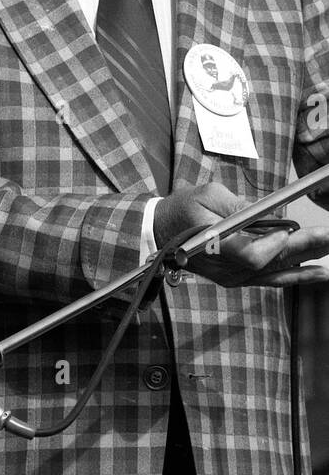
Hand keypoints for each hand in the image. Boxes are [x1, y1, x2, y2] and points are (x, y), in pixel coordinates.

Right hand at [153, 182, 328, 287]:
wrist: (160, 232)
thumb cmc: (183, 209)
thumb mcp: (208, 195)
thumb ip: (239, 206)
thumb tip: (270, 214)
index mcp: (214, 246)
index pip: (250, 255)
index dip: (272, 246)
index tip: (288, 230)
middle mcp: (225, 267)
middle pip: (272, 263)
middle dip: (306, 248)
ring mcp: (231, 276)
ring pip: (276, 273)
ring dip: (307, 263)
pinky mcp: (237, 278)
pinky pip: (270, 279)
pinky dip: (295, 276)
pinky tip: (317, 271)